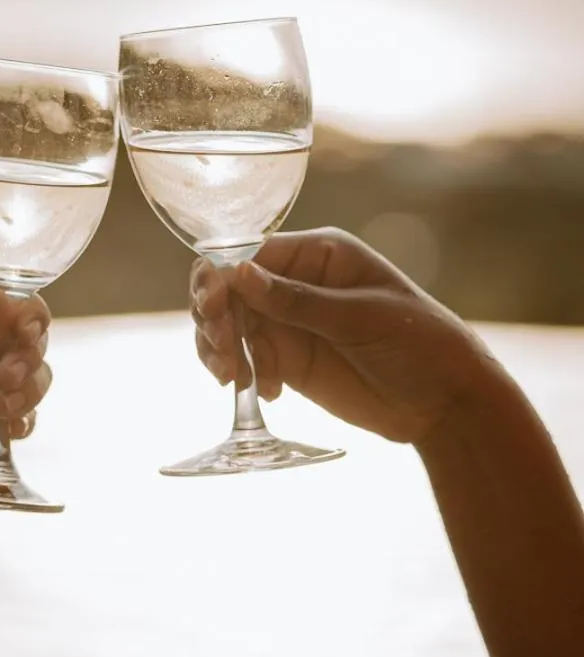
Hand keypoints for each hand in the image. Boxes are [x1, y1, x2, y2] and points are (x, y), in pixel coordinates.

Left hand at [0, 286, 51, 497]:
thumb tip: (6, 302)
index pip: (8, 300)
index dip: (27, 315)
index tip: (25, 335)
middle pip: (32, 335)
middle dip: (28, 354)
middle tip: (6, 377)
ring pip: (37, 373)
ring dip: (30, 388)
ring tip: (1, 408)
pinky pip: (30, 410)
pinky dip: (26, 418)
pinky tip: (9, 428)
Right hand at [191, 228, 501, 444]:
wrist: (444, 401)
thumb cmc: (418, 342)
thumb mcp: (359, 318)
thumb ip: (296, 300)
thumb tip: (237, 275)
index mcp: (317, 255)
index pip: (249, 255)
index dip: (222, 281)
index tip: (213, 313)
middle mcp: (295, 284)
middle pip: (229, 290)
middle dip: (216, 320)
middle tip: (224, 355)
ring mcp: (290, 323)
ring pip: (230, 327)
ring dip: (221, 350)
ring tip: (234, 379)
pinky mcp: (288, 361)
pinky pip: (246, 360)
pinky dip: (241, 375)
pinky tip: (265, 392)